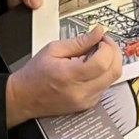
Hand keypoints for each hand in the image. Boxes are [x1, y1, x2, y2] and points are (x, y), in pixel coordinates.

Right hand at [5, 26, 121, 126]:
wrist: (25, 97)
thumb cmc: (34, 75)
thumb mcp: (53, 49)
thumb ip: (79, 41)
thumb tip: (97, 33)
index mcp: (70, 76)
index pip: (102, 61)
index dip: (107, 46)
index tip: (101, 39)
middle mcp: (81, 92)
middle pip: (114, 71)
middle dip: (113, 52)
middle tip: (104, 43)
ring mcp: (86, 101)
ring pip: (113, 79)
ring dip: (109, 63)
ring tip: (95, 55)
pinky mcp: (88, 104)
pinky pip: (105, 86)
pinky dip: (103, 74)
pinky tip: (92, 68)